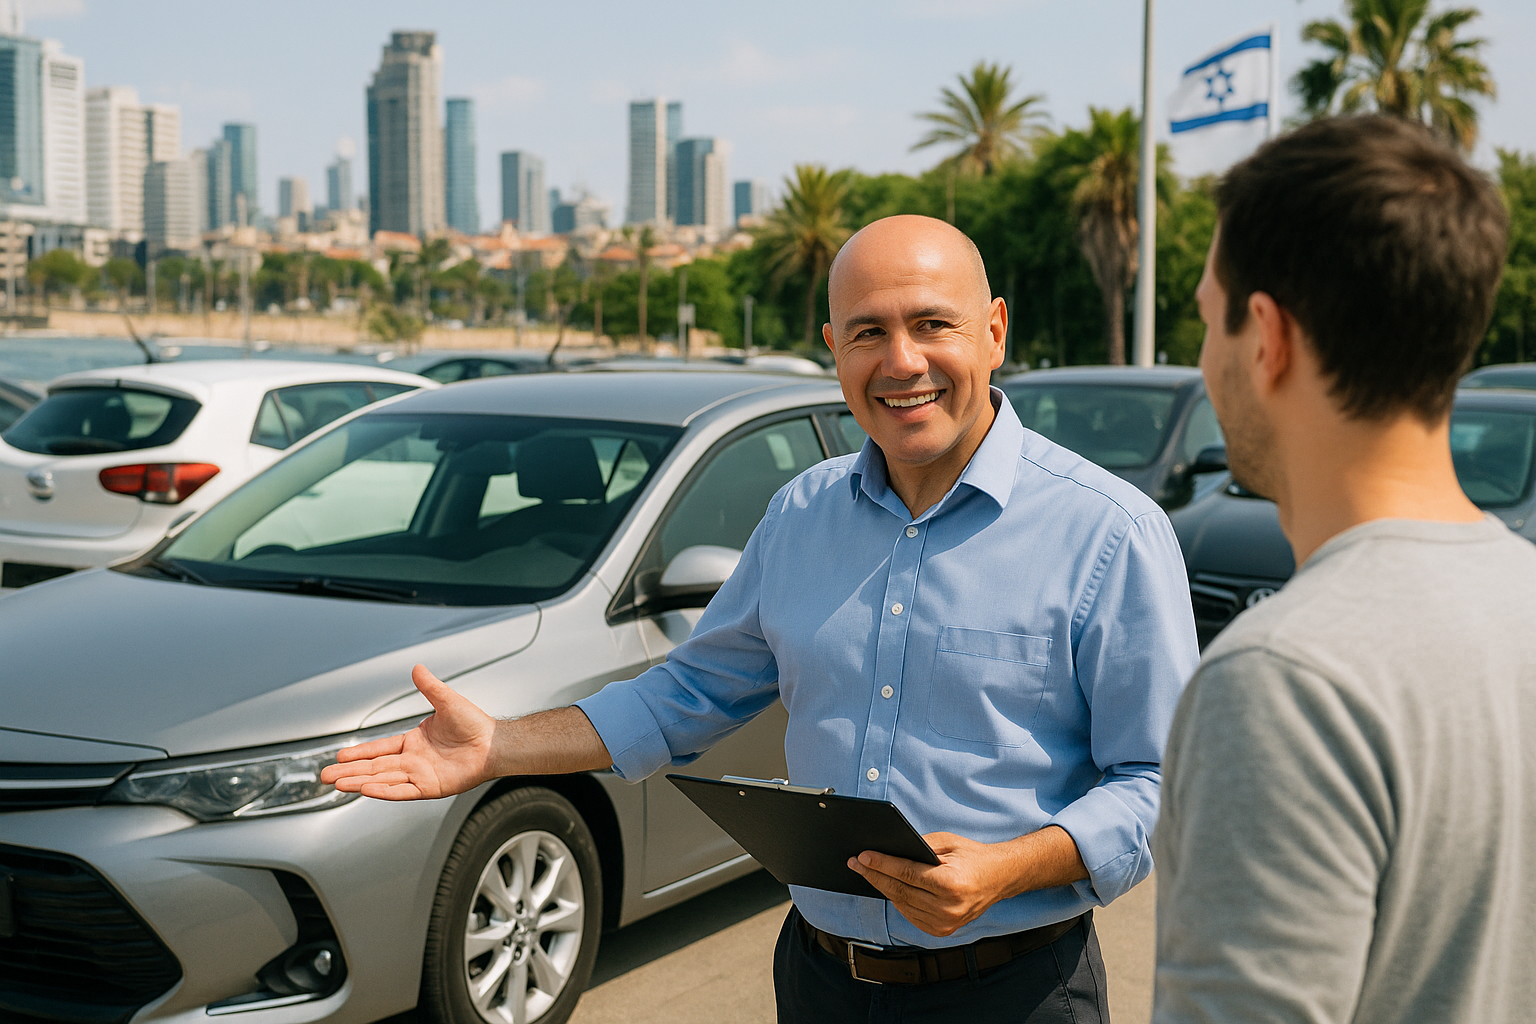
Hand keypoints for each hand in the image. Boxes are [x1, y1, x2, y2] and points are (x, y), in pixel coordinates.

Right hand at [320, 664, 496, 799]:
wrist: (494, 743)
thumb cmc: (475, 724)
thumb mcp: (447, 701)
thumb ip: (429, 687)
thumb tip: (417, 667)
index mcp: (414, 743)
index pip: (380, 748)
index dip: (359, 753)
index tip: (340, 756)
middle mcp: (414, 761)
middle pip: (375, 767)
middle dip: (350, 772)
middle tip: (326, 776)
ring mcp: (420, 776)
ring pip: (383, 780)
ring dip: (360, 782)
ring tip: (338, 784)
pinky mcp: (430, 788)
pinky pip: (402, 791)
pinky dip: (384, 791)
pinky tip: (366, 789)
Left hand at [848, 825, 1085, 937]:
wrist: (999, 879)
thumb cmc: (972, 856)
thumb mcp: (947, 842)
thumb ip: (918, 846)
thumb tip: (887, 849)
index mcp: (951, 883)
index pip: (907, 874)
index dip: (882, 864)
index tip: (862, 856)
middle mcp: (948, 907)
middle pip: (900, 890)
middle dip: (875, 875)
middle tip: (855, 863)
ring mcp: (946, 923)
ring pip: (902, 904)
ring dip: (882, 888)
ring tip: (866, 872)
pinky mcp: (942, 930)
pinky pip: (910, 914)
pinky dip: (897, 900)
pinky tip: (886, 886)